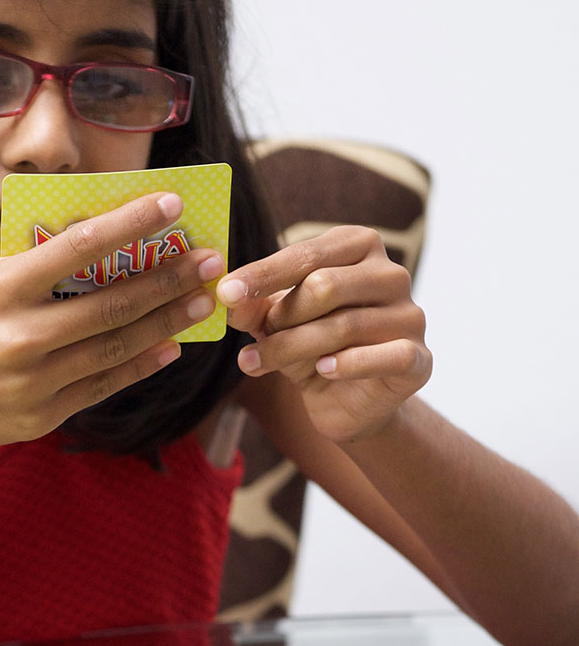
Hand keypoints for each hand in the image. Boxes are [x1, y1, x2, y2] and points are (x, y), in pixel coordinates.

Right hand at [0, 192, 224, 456]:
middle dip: (167, 279)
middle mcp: (17, 336)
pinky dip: (140, 365)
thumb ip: (32, 273)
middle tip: (209, 259)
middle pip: (110, 303)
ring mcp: (32, 381)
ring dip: (166, 321)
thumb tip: (98, 247)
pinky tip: (169, 346)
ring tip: (202, 300)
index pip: (77, 246)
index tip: (171, 204)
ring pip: (116, 346)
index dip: (130, 223)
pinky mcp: (42, 416)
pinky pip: (103, 384)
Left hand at [215, 225, 430, 442]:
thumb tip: (228, 299)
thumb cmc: (307, 343)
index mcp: (357, 246)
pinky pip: (383, 356)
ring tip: (254, 363)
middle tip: (256, 338)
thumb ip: (253, 306)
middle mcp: (390, 273)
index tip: (225, 292)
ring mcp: (410, 315)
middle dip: (280, 316)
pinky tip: (322, 371)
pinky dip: (347, 365)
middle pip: (324, 286)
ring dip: (289, 348)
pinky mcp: (419, 358)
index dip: (263, 274)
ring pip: (343, 326)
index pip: (306, 254)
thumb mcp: (273, 321)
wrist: (344, 400)